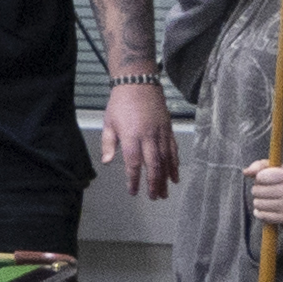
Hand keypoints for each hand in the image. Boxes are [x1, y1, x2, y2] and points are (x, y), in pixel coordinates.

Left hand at [102, 79, 176, 199]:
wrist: (139, 83)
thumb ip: (108, 143)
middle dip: (154, 183)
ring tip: (165, 192)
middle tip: (155, 197)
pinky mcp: (168, 129)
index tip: (133, 192)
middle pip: (153, 165)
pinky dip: (175, 163)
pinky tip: (175, 175)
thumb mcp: (108, 123)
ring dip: (166, 177)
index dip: (134, 179)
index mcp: (131, 136)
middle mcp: (148, 137)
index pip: (134, 163)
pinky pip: (173, 149)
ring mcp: (161, 133)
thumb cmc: (120, 104)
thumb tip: (107, 162)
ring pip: (166, 159)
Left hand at [245, 160, 282, 231]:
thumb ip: (261, 166)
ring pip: (257, 203)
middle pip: (256, 190)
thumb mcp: (280, 170)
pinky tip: (268, 210)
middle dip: (259, 190)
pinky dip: (261, 213)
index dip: (260, 178)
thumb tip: (246, 172)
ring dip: (259, 202)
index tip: (267, 180)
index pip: (261, 176)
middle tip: (269, 192)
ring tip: (270, 201)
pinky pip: (262, 216)